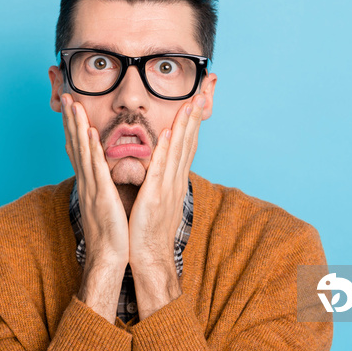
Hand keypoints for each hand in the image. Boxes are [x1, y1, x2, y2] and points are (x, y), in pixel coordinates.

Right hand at [61, 94, 128, 321]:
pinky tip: (91, 133)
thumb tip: (102, 169)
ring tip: (73, 105)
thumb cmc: (110, 230)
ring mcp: (92, 187)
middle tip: (65, 95)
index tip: (70, 105)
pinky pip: (96, 169)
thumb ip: (102, 182)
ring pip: (82, 151)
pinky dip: (92, 150)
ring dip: (77, 127)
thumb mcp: (104, 199)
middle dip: (70, 119)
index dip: (73, 125)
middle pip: (75, 144)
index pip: (78, 148)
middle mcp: (86, 181)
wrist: (109, 256)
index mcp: (89, 181)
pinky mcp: (101, 196)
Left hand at [128, 95, 205, 317]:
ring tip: (191, 104)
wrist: (149, 257)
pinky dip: (166, 151)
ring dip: (185, 126)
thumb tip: (160, 162)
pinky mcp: (154, 199)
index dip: (192, 123)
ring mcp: (167, 189)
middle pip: (187, 143)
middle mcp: (175, 181)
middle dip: (194, 117)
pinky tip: (169, 134)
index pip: (186, 146)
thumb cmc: (149, 228)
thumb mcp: (158, 197)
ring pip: (178, 152)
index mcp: (174, 180)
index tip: (196, 100)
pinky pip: (161, 171)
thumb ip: (160, 177)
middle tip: (202, 93)